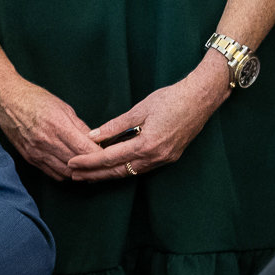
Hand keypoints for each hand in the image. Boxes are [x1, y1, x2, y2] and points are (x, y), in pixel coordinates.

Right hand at [0, 59, 102, 181]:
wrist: (6, 101)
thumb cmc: (35, 99)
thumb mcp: (63, 107)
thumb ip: (80, 126)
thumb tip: (94, 140)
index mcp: (58, 126)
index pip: (85, 149)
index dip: (100, 155)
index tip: (109, 154)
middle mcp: (47, 142)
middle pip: (77, 163)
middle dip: (93, 166)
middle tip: (104, 165)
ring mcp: (37, 152)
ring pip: (66, 173)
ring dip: (80, 173)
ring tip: (90, 169)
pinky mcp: (30, 158)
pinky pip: (52, 173)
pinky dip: (65, 174)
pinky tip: (72, 169)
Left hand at [65, 60, 228, 180]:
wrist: (201, 98)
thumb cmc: (171, 98)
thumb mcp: (140, 109)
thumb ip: (115, 125)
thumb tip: (93, 136)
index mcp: (146, 144)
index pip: (110, 158)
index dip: (89, 162)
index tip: (72, 164)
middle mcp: (155, 157)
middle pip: (119, 172)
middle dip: (95, 175)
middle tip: (75, 176)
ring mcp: (164, 159)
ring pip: (130, 172)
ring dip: (109, 174)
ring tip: (89, 175)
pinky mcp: (169, 157)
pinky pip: (142, 168)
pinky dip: (125, 168)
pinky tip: (113, 167)